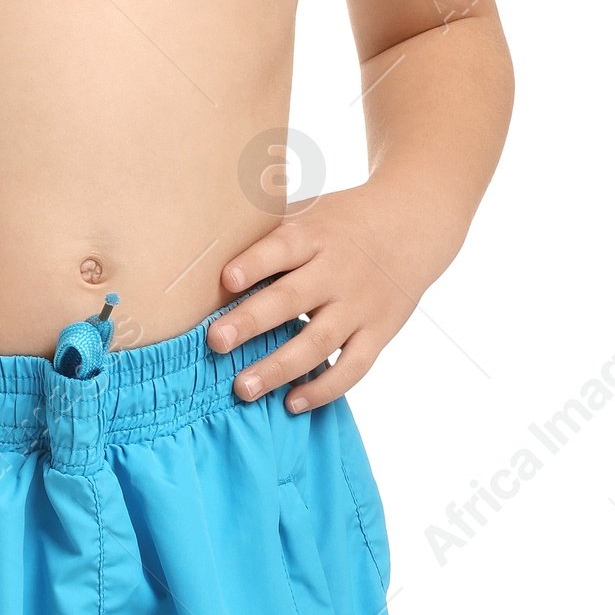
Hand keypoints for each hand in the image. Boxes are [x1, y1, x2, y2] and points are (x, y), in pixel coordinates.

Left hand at [206, 189, 422, 411]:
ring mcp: (360, 305)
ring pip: (318, 342)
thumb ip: (267, 231)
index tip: (226, 280)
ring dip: (280, 368)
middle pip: (292, 299)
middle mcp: (338, 271)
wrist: (413, 224)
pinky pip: (353, 367)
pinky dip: (325, 389)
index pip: (283, 247)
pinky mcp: (379, 332)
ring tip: (242, 388)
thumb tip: (201, 246)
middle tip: (215, 343)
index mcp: (316, 236)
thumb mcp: (310, 211)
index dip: (255, 263)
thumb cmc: (341, 222)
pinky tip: (292, 403)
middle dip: (252, 322)